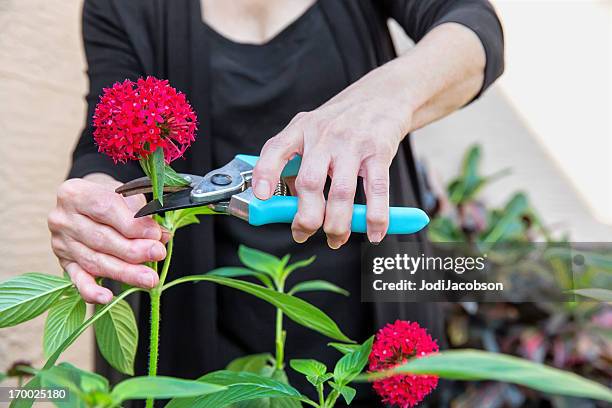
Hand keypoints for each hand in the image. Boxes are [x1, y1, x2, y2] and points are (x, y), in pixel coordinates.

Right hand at [48, 175, 168, 303]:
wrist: (87, 204)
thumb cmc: (110, 197)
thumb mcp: (125, 195)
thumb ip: (141, 213)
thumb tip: (160, 235)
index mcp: (75, 193)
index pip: (105, 208)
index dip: (131, 224)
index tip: (155, 234)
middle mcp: (62, 218)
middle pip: (100, 239)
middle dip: (133, 250)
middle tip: (158, 254)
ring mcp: (60, 242)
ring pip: (95, 261)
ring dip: (125, 273)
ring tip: (149, 278)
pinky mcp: (63, 262)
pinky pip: (77, 280)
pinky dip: (92, 290)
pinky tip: (107, 297)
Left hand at [252, 74, 411, 248]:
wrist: (381, 96)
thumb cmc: (340, 121)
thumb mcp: (310, 130)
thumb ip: (294, 160)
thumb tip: (281, 205)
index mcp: (301, 129)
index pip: (276, 150)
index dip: (265, 174)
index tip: (261, 197)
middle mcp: (324, 135)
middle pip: (310, 182)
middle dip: (307, 217)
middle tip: (304, 233)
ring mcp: (352, 144)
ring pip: (342, 192)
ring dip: (337, 223)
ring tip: (336, 238)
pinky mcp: (379, 152)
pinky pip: (376, 189)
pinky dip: (375, 216)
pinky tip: (373, 232)